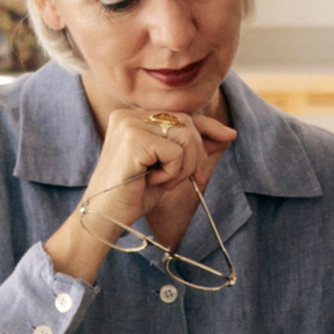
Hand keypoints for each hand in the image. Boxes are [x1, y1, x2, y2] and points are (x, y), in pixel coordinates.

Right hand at [83, 110, 236, 227]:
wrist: (104, 218)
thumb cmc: (133, 194)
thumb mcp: (170, 167)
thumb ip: (193, 147)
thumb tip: (228, 133)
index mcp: (133, 117)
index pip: (181, 115)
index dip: (208, 127)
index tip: (230, 136)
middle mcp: (129, 115)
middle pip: (187, 124)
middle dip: (197, 155)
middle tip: (187, 180)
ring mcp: (129, 124)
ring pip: (185, 136)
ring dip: (184, 167)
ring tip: (162, 180)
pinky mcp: (133, 138)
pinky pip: (175, 152)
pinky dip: (172, 173)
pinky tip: (151, 181)